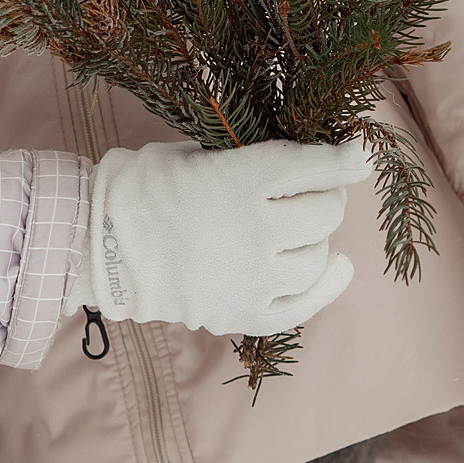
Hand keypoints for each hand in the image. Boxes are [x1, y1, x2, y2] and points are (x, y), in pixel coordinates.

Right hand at [64, 137, 369, 336]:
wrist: (102, 247)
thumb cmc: (143, 186)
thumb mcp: (191, 151)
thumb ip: (244, 155)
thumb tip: (291, 155)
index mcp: (242, 179)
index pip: (315, 165)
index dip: (346, 157)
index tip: (361, 150)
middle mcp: (258, 229)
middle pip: (324, 210)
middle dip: (325, 193)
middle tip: (311, 186)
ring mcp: (255, 275)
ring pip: (318, 254)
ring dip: (314, 235)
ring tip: (296, 225)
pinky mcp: (246, 312)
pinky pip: (305, 302)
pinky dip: (328, 283)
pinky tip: (337, 267)